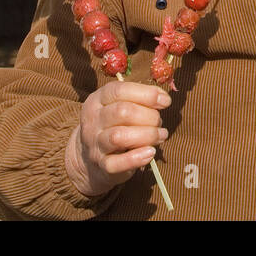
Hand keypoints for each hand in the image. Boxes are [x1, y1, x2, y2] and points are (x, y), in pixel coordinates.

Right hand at [64, 80, 170, 197]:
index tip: (165, 101)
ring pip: (119, 136)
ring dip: (147, 135)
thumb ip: (141, 98)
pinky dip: (136, 158)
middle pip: (122, 112)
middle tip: (159, 123)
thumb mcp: (121, 105)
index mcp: (98, 99)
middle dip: (149, 116)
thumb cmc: (115, 124)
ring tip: (160, 136)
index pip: (119, 91)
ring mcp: (95, 144)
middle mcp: (93, 120)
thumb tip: (163, 98)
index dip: (146, 94)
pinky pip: (117, 163)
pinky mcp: (102, 165)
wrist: (90, 157)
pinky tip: (150, 153)